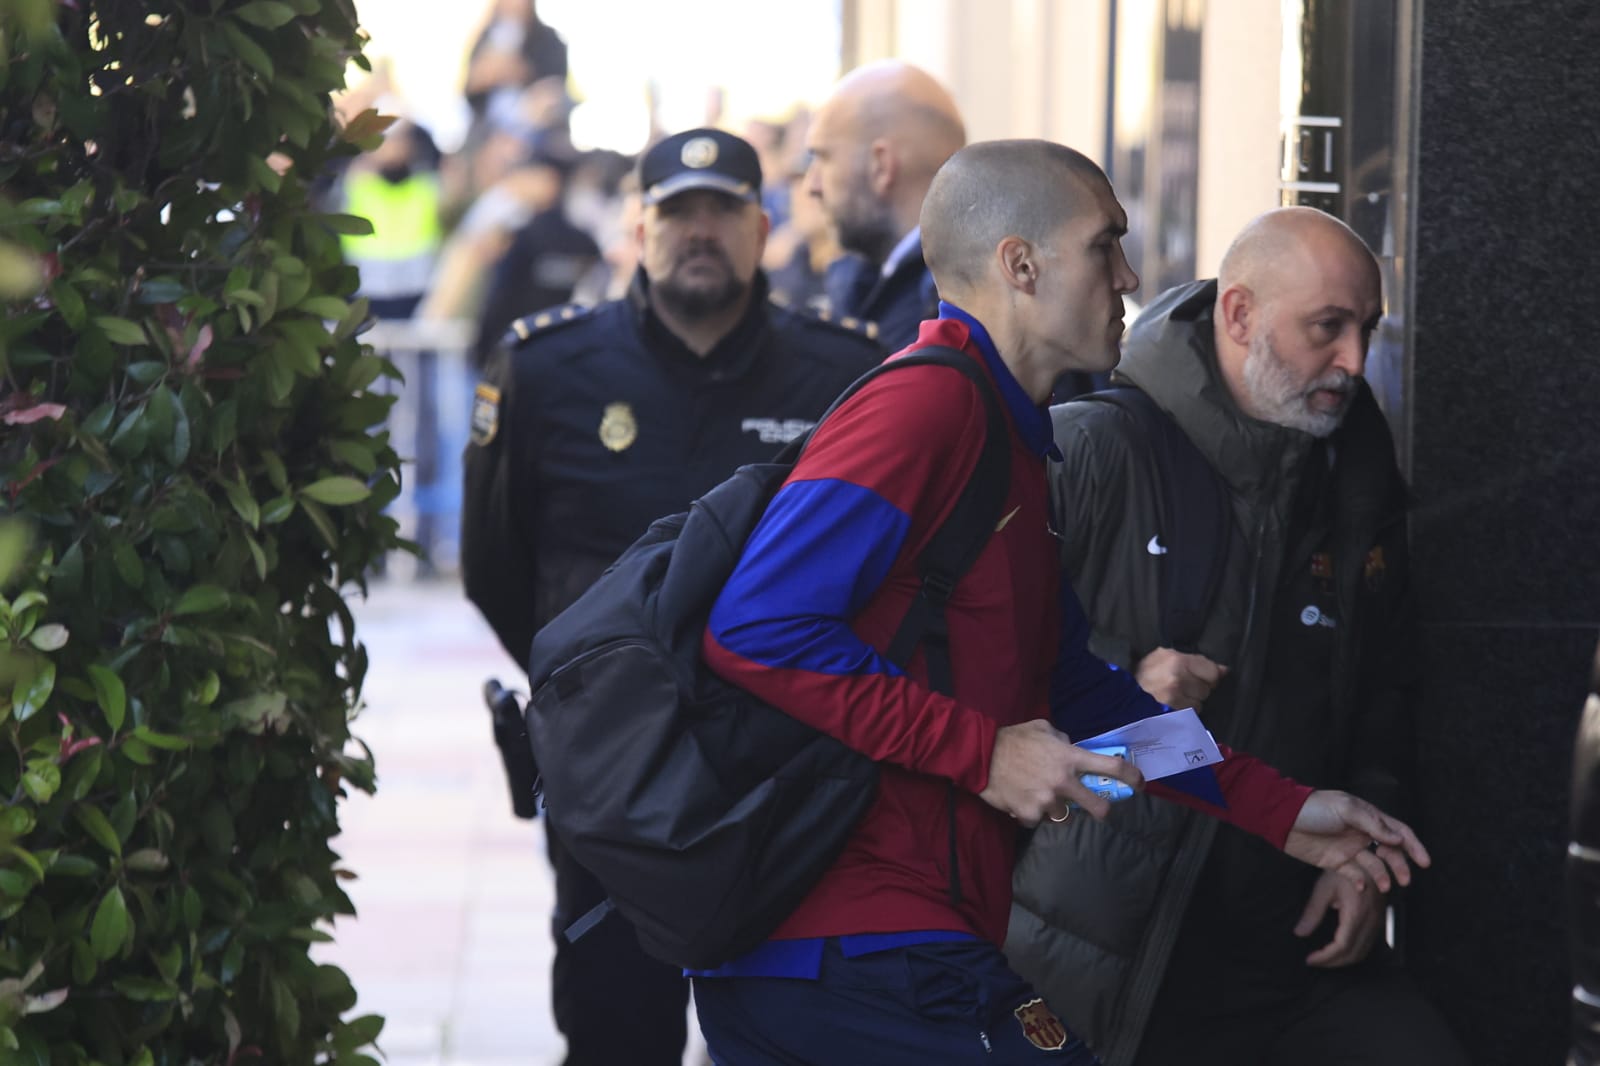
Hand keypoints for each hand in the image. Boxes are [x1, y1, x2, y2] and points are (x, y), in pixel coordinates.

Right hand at [978, 719, 1145, 826]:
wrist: (980, 755)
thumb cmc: (1013, 738)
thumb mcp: (1043, 729)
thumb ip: (1063, 740)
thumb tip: (1072, 747)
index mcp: (1070, 757)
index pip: (1111, 767)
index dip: (1131, 777)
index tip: (1140, 784)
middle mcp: (1064, 781)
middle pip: (1099, 807)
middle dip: (1102, 810)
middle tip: (1097, 808)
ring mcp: (1047, 800)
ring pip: (1064, 815)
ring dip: (1054, 808)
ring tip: (1038, 795)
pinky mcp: (1030, 814)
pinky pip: (1038, 820)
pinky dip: (1031, 813)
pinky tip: (1020, 800)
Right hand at [1134, 647, 1227, 708]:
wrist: (1120, 691)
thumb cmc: (1145, 672)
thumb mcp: (1166, 656)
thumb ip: (1196, 661)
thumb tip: (1225, 671)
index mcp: (1177, 661)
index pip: (1213, 673)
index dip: (1209, 675)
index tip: (1201, 677)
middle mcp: (1177, 679)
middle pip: (1207, 689)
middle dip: (1199, 689)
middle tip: (1183, 686)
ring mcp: (1173, 699)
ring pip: (1200, 704)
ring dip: (1192, 702)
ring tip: (1176, 696)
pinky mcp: (1170, 714)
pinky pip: (1189, 715)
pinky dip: (1184, 712)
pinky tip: (1173, 706)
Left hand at [1282, 790, 1429, 891]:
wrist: (1282, 817)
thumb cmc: (1314, 807)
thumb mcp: (1345, 809)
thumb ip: (1372, 824)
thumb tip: (1398, 839)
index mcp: (1368, 817)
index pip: (1398, 831)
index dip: (1413, 846)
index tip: (1425, 862)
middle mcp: (1361, 833)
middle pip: (1389, 852)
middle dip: (1400, 866)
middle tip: (1405, 880)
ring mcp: (1349, 848)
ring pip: (1373, 865)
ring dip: (1381, 876)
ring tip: (1385, 886)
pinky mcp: (1334, 862)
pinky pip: (1353, 874)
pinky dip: (1359, 881)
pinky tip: (1361, 886)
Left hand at [1294, 867, 1385, 966]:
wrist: (1370, 857)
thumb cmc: (1345, 868)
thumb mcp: (1324, 887)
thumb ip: (1312, 912)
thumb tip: (1299, 933)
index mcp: (1356, 914)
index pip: (1341, 946)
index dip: (1325, 957)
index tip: (1309, 959)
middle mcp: (1371, 921)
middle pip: (1353, 954)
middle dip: (1332, 962)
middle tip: (1314, 961)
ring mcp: (1378, 922)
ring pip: (1363, 952)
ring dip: (1343, 960)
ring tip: (1324, 958)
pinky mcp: (1380, 920)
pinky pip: (1368, 944)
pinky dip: (1353, 953)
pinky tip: (1339, 950)